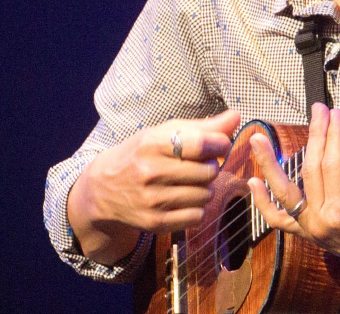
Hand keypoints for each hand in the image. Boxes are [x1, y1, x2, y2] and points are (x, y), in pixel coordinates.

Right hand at [68, 109, 240, 263]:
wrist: (103, 190)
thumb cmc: (140, 154)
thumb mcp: (163, 134)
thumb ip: (202, 127)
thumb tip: (237, 116)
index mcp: (151, 144)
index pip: (201, 144)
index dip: (219, 144)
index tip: (218, 145)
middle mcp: (150, 172)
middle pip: (208, 171)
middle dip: (210, 167)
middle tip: (198, 165)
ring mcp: (152, 200)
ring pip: (205, 195)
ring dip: (205, 188)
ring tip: (189, 182)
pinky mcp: (156, 223)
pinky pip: (198, 216)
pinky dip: (197, 208)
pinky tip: (183, 200)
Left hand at [246, 102, 339, 290]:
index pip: (332, 163)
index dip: (333, 134)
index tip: (335, 113)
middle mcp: (321, 222)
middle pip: (310, 170)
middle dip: (314, 136)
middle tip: (318, 111)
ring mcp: (311, 229)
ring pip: (284, 193)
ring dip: (269, 165)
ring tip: (257, 140)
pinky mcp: (307, 234)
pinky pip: (279, 219)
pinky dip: (263, 202)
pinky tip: (253, 182)